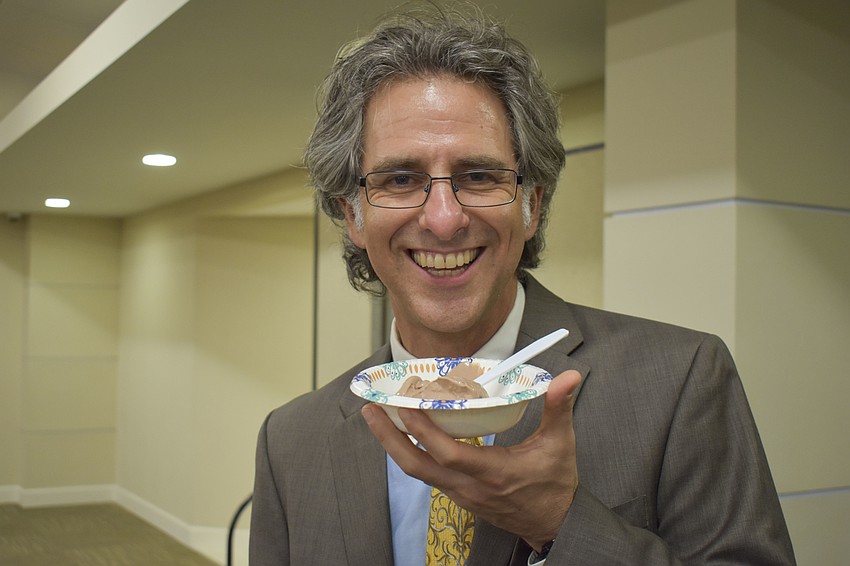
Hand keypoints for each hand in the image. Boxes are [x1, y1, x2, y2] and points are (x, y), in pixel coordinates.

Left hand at [361, 369, 581, 550]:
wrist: (554, 523)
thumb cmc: (556, 483)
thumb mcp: (561, 444)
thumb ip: (558, 408)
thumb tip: (569, 377)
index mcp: (492, 473)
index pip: (448, 454)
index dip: (423, 430)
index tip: (405, 404)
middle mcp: (469, 487)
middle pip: (416, 467)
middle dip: (389, 438)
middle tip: (370, 410)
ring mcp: (460, 494)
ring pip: (417, 472)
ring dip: (394, 445)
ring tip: (378, 417)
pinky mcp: (459, 496)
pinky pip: (426, 474)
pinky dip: (410, 453)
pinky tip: (404, 433)